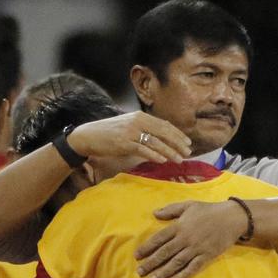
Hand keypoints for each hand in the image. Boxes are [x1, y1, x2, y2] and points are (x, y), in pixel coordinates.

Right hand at [67, 111, 190, 165]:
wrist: (88, 136)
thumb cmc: (109, 133)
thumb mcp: (128, 126)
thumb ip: (144, 130)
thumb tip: (161, 139)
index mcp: (140, 116)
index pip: (164, 124)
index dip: (177, 134)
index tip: (188, 143)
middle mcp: (137, 121)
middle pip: (163, 132)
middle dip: (178, 143)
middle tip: (188, 152)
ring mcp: (131, 132)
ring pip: (156, 142)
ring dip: (170, 151)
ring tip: (179, 159)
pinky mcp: (124, 143)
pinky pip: (143, 149)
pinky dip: (155, 155)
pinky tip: (163, 160)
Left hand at [135, 201, 247, 277]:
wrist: (232, 217)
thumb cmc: (209, 210)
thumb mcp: (189, 205)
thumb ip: (171, 209)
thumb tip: (155, 213)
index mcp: (179, 226)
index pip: (159, 238)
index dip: (147, 247)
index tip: (137, 256)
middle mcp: (186, 238)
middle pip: (165, 252)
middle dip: (151, 263)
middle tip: (140, 272)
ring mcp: (196, 248)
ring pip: (177, 262)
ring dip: (164, 272)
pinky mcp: (207, 255)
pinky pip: (193, 267)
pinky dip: (184, 275)